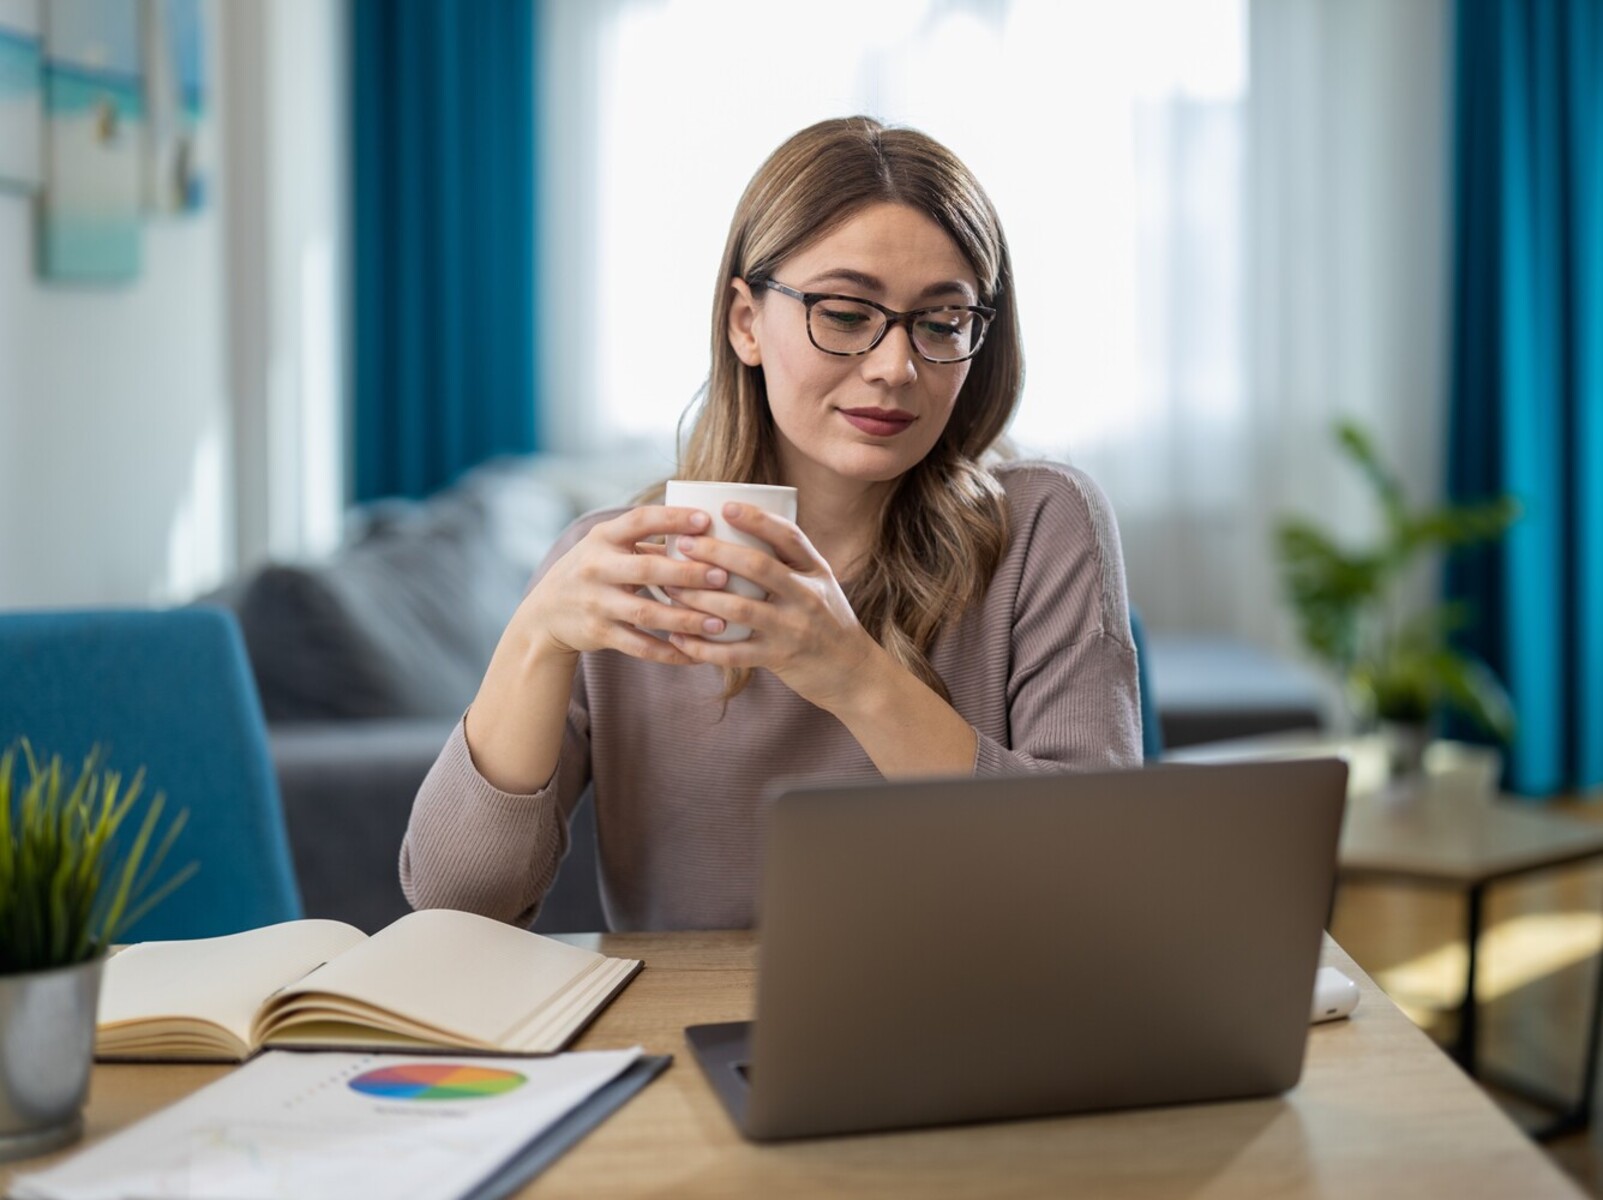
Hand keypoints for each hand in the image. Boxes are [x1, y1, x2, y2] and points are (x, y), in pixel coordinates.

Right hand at [519, 506, 734, 665]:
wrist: (544, 615)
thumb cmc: (592, 572)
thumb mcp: (608, 548)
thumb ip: (648, 543)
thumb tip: (705, 535)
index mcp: (603, 538)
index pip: (639, 520)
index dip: (672, 519)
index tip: (706, 519)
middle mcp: (596, 568)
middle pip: (647, 569)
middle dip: (687, 574)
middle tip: (723, 576)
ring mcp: (596, 603)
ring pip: (647, 613)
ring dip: (685, 619)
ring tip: (719, 623)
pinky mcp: (599, 633)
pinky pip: (639, 646)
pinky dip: (669, 652)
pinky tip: (696, 655)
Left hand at [660, 502, 881, 712]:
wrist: (854, 672)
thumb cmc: (827, 621)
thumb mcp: (819, 584)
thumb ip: (788, 563)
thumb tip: (737, 533)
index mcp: (815, 571)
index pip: (788, 536)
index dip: (756, 519)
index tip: (725, 507)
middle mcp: (807, 596)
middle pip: (758, 566)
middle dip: (716, 553)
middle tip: (685, 545)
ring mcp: (793, 629)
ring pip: (739, 608)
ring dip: (700, 598)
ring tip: (670, 589)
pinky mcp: (779, 659)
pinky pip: (734, 653)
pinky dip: (703, 646)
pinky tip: (679, 639)